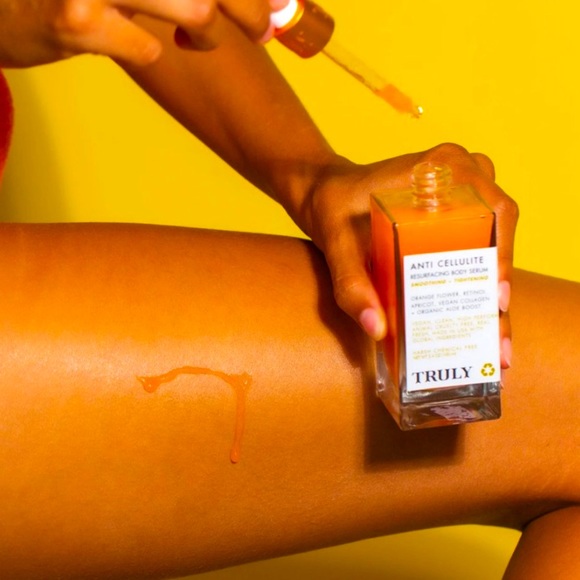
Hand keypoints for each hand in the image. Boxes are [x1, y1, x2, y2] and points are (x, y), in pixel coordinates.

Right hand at [0, 0, 287, 67]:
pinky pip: (148, 46)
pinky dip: (150, 49)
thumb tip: (244, 1)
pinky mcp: (76, 19)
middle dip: (249, 7)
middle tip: (263, 29)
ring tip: (193, 36)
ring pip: (195, 6)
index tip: (280, 4)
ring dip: (205, 30)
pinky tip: (134, 42)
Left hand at [300, 143, 517, 367]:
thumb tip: (377, 329)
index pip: (495, 210)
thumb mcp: (338, 245)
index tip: (498, 297)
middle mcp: (461, 176)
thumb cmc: (332, 210)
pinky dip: (478, 279)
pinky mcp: (452, 212)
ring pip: (494, 242)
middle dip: (501, 287)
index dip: (505, 254)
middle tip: (498, 339)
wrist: (323, 194)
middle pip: (500, 233)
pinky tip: (474, 319)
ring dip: (493, 288)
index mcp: (443, 169)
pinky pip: (477, 242)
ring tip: (494, 341)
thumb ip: (351, 284)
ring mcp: (461, 192)